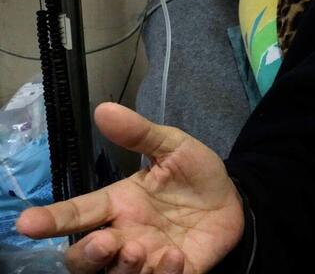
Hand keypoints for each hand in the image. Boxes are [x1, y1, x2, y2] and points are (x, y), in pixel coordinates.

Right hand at [16, 103, 243, 273]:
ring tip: (140, 248)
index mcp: (118, 204)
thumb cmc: (195, 175)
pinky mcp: (175, 273)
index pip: (76, 214)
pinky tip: (174, 256)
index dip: (51, 220)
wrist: (234, 198)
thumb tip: (104, 109)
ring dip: (123, 267)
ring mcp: (147, 258)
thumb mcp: (173, 147)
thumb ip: (140, 133)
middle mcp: (125, 235)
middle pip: (84, 258)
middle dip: (87, 255)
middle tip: (104, 242)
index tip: (27, 224)